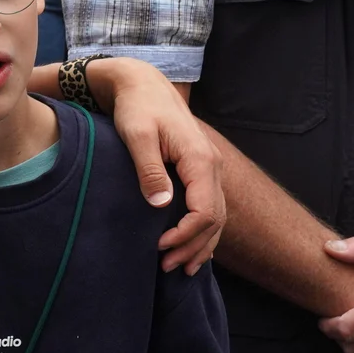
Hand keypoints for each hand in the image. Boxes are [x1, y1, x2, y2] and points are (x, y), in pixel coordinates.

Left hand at [95, 59, 225, 273]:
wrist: (143, 85)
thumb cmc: (137, 108)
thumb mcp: (137, 135)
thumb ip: (149, 169)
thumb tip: (161, 205)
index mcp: (201, 159)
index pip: (205, 210)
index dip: (186, 235)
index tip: (160, 247)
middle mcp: (213, 165)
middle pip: (214, 218)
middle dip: (193, 247)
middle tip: (166, 266)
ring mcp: (210, 168)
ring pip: (217, 216)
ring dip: (201, 244)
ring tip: (180, 267)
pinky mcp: (201, 170)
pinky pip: (210, 206)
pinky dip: (203, 231)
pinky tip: (191, 248)